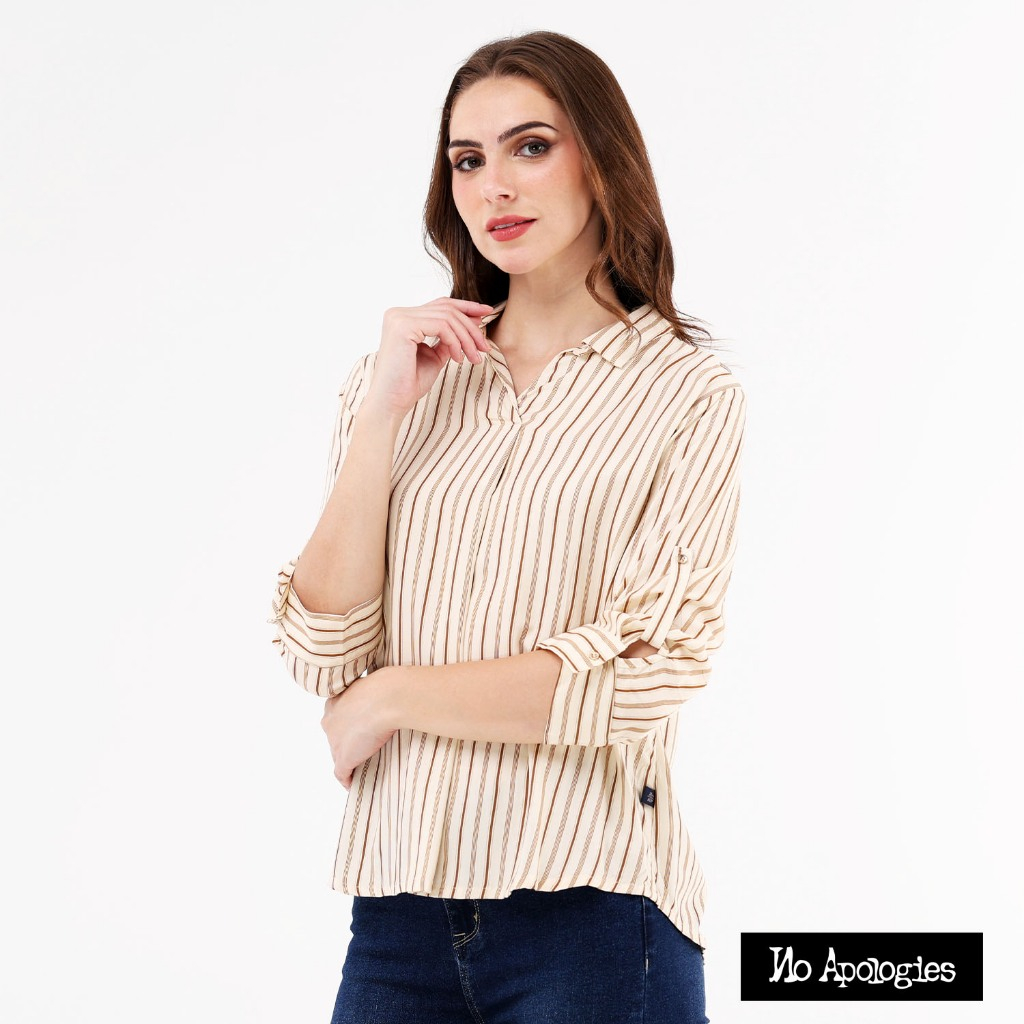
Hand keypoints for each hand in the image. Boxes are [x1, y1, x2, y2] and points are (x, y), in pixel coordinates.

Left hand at [321, 670, 398, 789]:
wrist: (387, 698)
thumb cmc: (384, 688)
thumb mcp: (374, 687)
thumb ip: (371, 696)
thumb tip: (386, 696)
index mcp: (334, 703)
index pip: (336, 720)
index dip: (345, 727)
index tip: (357, 729)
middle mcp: (329, 722)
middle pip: (334, 738)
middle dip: (346, 744)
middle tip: (362, 747)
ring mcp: (335, 741)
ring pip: (338, 756)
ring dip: (348, 762)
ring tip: (360, 766)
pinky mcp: (343, 758)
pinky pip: (341, 774)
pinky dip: (347, 780)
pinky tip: (352, 784)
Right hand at [365, 297, 495, 418]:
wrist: (392, 402)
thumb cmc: (409, 384)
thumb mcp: (434, 357)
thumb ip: (448, 340)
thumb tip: (470, 325)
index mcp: (403, 318)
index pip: (440, 305)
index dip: (465, 307)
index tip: (487, 314)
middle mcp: (398, 313)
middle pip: (446, 309)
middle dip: (471, 327)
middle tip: (484, 347)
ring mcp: (399, 318)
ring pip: (447, 317)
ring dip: (466, 338)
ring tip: (474, 358)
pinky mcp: (403, 326)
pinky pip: (441, 326)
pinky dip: (455, 342)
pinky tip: (459, 359)